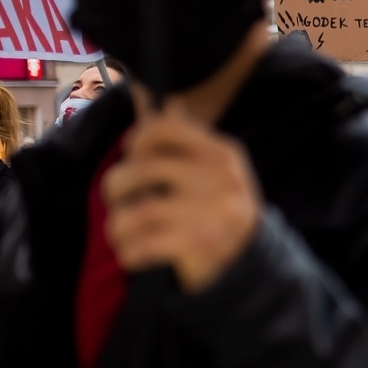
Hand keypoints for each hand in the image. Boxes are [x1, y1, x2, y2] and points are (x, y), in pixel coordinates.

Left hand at [101, 109, 261, 292]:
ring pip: (138, 211)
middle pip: (142, 169)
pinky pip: (143, 245)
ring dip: (118, 226)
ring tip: (121, 233)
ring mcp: (213, 212)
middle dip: (115, 187)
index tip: (133, 157)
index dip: (136, 139)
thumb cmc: (221, 211)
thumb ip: (190, 142)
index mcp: (223, 153)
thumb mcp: (217, 172)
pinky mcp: (201, 245)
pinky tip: (133, 254)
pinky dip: (128, 252)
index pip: (165, 128)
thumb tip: (168, 102)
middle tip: (116, 201)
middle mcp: (221, 178)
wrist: (252, 265)